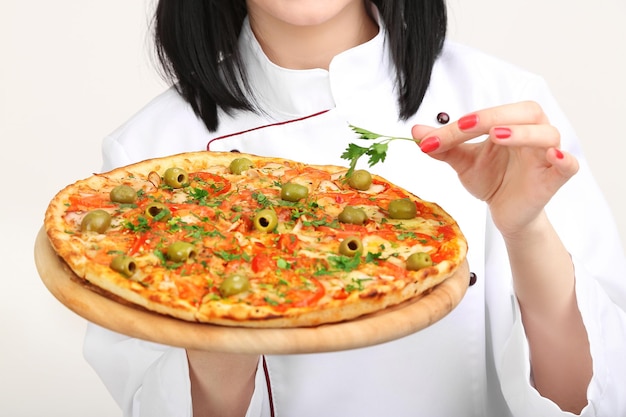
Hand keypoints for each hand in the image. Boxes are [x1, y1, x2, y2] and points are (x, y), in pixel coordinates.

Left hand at [411, 101, 578, 237]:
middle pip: (527, 112)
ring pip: (548, 134)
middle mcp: (532, 133)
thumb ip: (442, 146)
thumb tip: (415, 132)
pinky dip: (563, 159)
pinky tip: (551, 157)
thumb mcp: (462, 162)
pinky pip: (569, 164)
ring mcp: (545, 155)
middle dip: (496, 116)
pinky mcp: (555, 178)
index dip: (461, 124)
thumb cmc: (491, 179)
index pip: (489, 115)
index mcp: (510, 124)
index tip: (433, 139)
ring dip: (524, 133)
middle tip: (468, 126)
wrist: (505, 212)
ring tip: (498, 137)